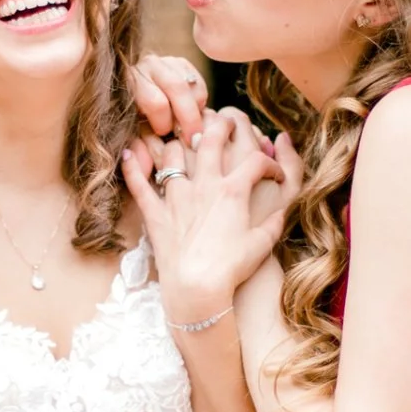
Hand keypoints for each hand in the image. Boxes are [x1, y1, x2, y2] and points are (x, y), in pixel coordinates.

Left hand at [123, 107, 289, 322]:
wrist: (197, 289)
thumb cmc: (231, 270)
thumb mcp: (261, 246)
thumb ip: (274, 224)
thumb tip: (282, 213)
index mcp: (233, 192)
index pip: (256, 162)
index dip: (270, 164)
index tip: (274, 176)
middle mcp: (204, 186)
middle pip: (211, 139)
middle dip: (221, 125)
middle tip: (226, 122)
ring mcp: (176, 197)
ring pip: (172, 154)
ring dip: (177, 144)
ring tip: (181, 142)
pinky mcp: (156, 214)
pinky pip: (139, 184)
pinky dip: (132, 167)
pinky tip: (128, 153)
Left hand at [131, 53, 210, 140]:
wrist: (135, 99)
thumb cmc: (132, 118)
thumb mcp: (131, 126)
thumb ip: (142, 135)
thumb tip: (156, 148)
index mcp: (131, 78)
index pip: (156, 102)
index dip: (163, 123)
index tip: (164, 135)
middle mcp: (149, 64)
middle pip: (178, 88)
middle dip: (188, 118)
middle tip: (192, 140)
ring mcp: (168, 61)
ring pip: (193, 88)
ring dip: (194, 111)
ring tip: (185, 123)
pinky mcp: (184, 64)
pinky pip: (201, 86)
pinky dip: (199, 103)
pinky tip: (189, 111)